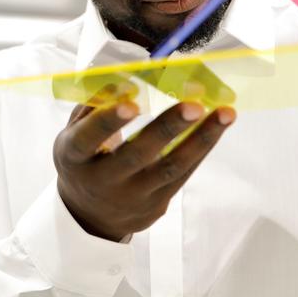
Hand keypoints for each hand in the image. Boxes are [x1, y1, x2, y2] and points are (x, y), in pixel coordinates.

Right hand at [53, 85, 234, 241]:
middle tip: (194, 105)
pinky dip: (202, 148)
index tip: (132, 102)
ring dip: (201, 139)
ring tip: (224, 113)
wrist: (90, 216)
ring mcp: (132, 196)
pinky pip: (183, 175)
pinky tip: (218, 126)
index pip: (89, 139)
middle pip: (137, 155)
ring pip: (171, 168)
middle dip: (167, 128)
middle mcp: (102, 181)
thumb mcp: (73, 134)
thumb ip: (93, 106)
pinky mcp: (157, 204)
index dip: (109, 121)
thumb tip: (123, 80)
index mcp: (74, 157)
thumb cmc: (84, 161)